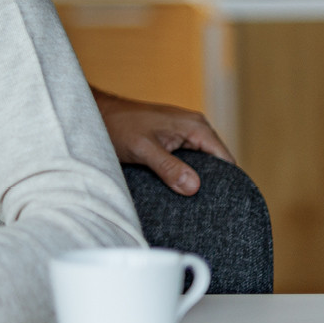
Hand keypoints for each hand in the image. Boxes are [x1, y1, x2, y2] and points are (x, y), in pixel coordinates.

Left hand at [92, 86, 236, 195]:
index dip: (227, 183)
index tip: (222, 207)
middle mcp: (195, 128)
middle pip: (216, 164)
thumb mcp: (143, 149)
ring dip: (195, 180)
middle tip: (204, 210)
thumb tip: (194, 187)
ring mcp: (184, 133)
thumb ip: (168, 167)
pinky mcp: (172, 139)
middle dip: (211, 184)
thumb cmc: (117, 126)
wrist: (96, 113)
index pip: (226, 160)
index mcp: (196, 127)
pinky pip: (186, 160)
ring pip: (200, 164)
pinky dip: (183, 173)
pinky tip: (177, 189)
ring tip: (191, 204)